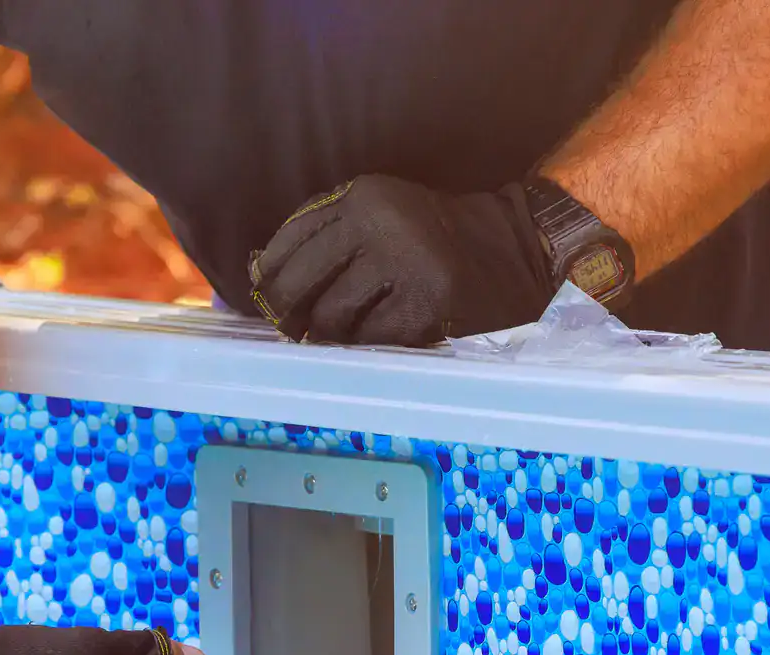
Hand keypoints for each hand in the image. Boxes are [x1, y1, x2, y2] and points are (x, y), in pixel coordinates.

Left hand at [247, 176, 553, 346]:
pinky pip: (372, 337)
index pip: (291, 239)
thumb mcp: (379, 215)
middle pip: (301, 281)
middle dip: (287, 312)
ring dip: (327, 333)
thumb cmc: (432, 236)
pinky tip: (371, 338)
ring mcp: (406, 262)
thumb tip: (259, 275)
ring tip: (333, 336)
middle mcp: (379, 223)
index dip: (270, 275)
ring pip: (333, 315)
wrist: (510, 246)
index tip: (265, 297)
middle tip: (290, 329)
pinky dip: (365, 343)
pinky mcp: (428, 301)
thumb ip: (326, 236)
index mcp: (362, 196)